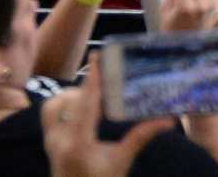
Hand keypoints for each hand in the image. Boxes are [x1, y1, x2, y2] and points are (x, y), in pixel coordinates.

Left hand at [41, 70, 173, 176]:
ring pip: (54, 106)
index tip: (95, 56)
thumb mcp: (122, 161)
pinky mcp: (49, 143)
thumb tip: (168, 119)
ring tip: (93, 98)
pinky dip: (65, 105)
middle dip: (85, 88)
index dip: (91, 78)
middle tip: (105, 82)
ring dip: (72, 96)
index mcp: (78, 143)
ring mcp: (50, 142)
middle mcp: (59, 140)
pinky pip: (51, 115)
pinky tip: (82, 109)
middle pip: (68, 100)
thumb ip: (141, 137)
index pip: (85, 103)